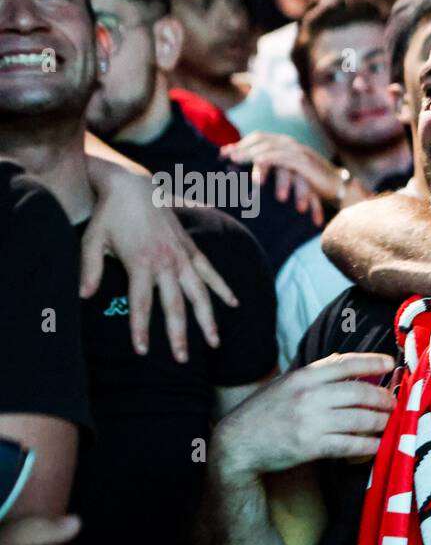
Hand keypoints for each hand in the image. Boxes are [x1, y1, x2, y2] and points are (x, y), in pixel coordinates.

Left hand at [83, 158, 237, 361]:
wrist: (132, 185)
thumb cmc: (108, 215)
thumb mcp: (92, 240)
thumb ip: (90, 269)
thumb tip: (83, 296)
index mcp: (141, 263)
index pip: (141, 304)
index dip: (141, 329)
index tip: (143, 351)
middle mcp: (166, 262)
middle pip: (175, 305)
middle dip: (179, 334)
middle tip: (183, 359)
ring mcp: (183, 256)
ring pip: (200, 293)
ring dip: (208, 319)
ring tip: (214, 342)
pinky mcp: (191, 249)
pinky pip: (211, 272)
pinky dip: (223, 288)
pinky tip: (233, 304)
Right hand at [212, 353, 395, 475]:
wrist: (237, 444)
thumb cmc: (265, 412)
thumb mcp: (286, 384)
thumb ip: (315, 373)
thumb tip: (344, 360)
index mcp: (303, 376)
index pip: (345, 363)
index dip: (372, 362)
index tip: (390, 364)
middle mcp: (309, 396)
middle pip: (361, 393)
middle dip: (384, 398)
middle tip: (395, 403)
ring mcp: (310, 421)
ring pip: (360, 420)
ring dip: (382, 422)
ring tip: (391, 423)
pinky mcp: (310, 446)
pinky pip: (350, 445)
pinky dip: (369, 445)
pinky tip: (378, 445)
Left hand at [223, 132, 367, 224]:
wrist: (339, 188)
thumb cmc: (315, 185)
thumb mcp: (292, 176)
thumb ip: (277, 171)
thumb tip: (254, 177)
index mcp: (286, 145)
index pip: (259, 139)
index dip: (240, 145)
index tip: (222, 154)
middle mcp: (291, 144)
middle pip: (260, 140)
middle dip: (240, 148)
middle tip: (223, 156)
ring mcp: (298, 152)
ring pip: (268, 148)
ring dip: (249, 153)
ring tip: (233, 161)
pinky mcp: (304, 163)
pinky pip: (282, 158)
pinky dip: (267, 160)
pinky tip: (255, 164)